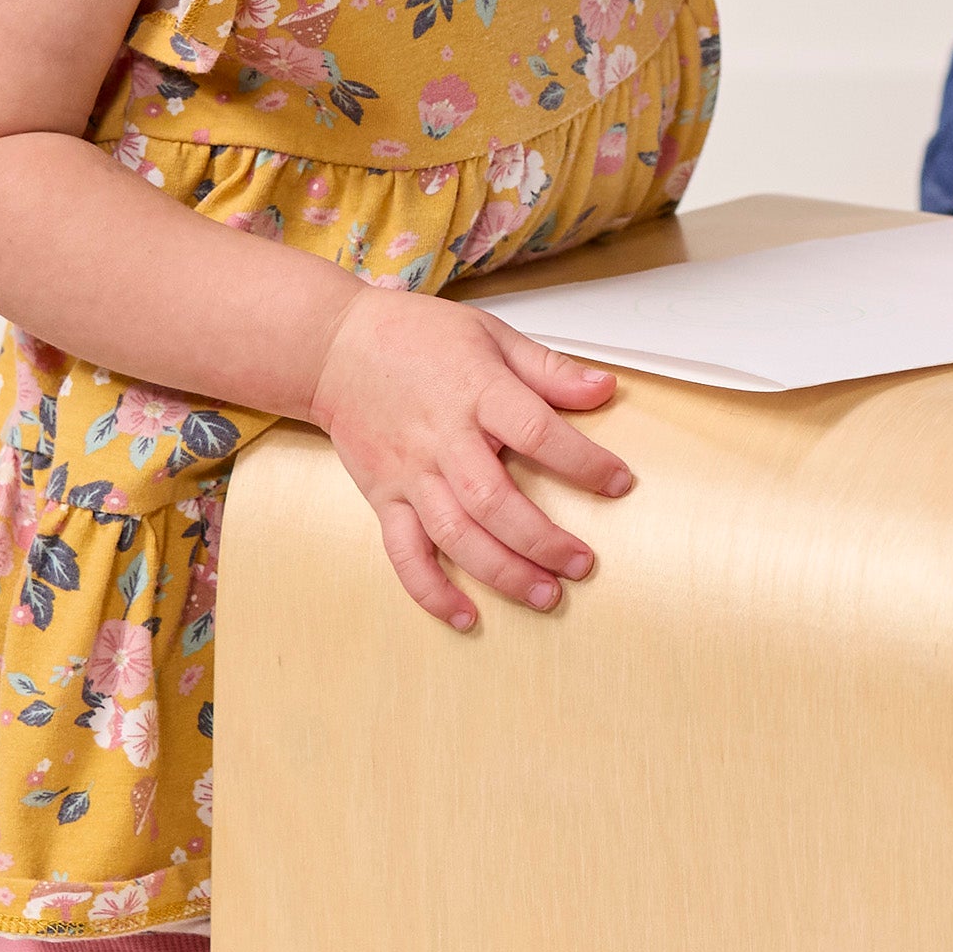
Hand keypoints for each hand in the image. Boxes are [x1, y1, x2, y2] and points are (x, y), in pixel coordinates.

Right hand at [309, 285, 632, 628]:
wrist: (334, 348)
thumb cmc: (414, 338)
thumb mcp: (490, 336)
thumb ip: (549, 369)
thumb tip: (604, 389)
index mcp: (476, 393)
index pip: (536, 432)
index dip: (583, 462)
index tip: (618, 482)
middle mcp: (442, 439)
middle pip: (493, 500)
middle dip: (541, 539)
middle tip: (582, 563)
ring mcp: (410, 473)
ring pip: (455, 534)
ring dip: (501, 572)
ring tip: (545, 594)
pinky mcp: (383, 498)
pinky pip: (405, 553)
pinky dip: (431, 590)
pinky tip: (465, 615)